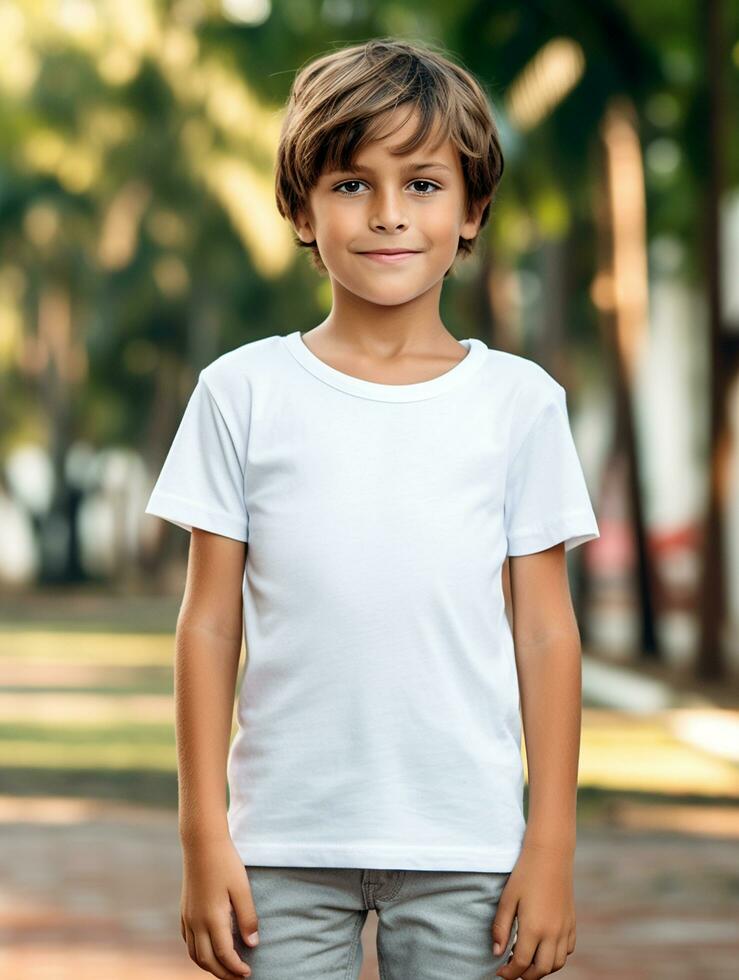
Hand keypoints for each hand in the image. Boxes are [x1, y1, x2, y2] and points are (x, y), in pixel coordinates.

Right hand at [180, 834, 259, 978]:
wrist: (202, 843)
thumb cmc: (225, 863)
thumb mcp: (242, 889)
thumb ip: (248, 918)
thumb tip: (253, 944)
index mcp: (212, 918)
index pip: (224, 955)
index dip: (236, 968)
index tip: (248, 973)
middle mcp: (196, 922)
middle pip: (206, 961)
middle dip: (222, 973)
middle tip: (239, 977)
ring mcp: (187, 917)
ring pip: (194, 954)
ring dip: (209, 966)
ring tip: (225, 969)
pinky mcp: (184, 911)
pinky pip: (187, 941)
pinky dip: (197, 953)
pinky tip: (208, 950)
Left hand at [491, 842, 575, 978]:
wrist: (550, 854)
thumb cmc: (525, 874)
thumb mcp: (507, 899)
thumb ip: (501, 928)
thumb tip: (496, 952)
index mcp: (534, 928)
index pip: (521, 964)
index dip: (509, 973)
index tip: (499, 971)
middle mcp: (552, 933)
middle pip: (541, 970)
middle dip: (525, 975)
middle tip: (512, 969)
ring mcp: (565, 928)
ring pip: (557, 963)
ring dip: (542, 968)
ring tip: (527, 958)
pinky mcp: (572, 922)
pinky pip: (567, 950)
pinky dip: (556, 956)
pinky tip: (544, 946)